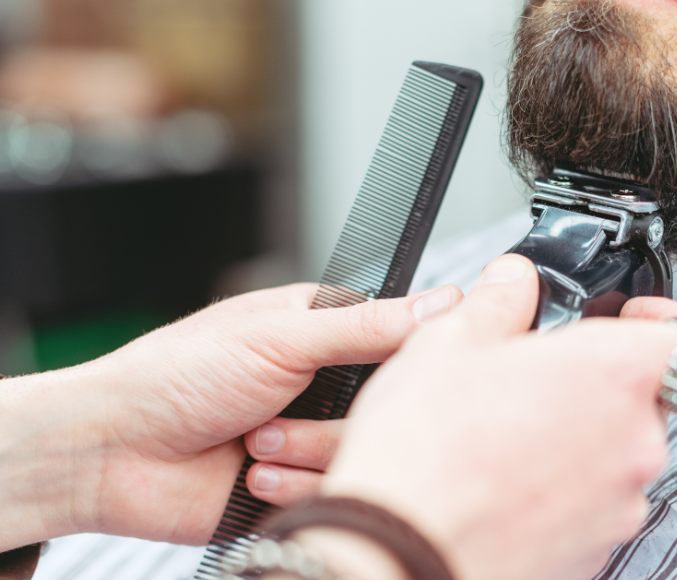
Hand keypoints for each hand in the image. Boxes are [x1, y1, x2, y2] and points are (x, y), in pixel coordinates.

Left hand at [0, 282, 461, 550]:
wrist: (115, 452)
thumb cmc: (179, 375)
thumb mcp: (282, 335)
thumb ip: (369, 324)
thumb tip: (446, 301)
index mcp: (325, 330)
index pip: (402, 340)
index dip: (407, 358)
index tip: (408, 370)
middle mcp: (325, 384)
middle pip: (392, 404)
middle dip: (336, 415)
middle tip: (286, 406)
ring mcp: (312, 436)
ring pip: (367, 451)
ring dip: (306, 449)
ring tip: (257, 440)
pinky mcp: (300, 484)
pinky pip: (335, 489)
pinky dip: (294, 484)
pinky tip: (252, 471)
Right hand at [243, 296, 676, 509]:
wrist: (397, 555)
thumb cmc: (424, 455)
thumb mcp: (450, 343)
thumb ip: (500, 299)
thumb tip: (513, 281)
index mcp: (615, 376)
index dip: (666, 317)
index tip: (630, 318)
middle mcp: (635, 443)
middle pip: (647, 394)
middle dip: (599, 381)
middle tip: (537, 378)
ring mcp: (621, 504)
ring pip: (619, 451)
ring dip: (580, 436)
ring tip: (508, 435)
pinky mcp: (597, 549)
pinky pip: (596, 502)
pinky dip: (566, 487)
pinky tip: (508, 481)